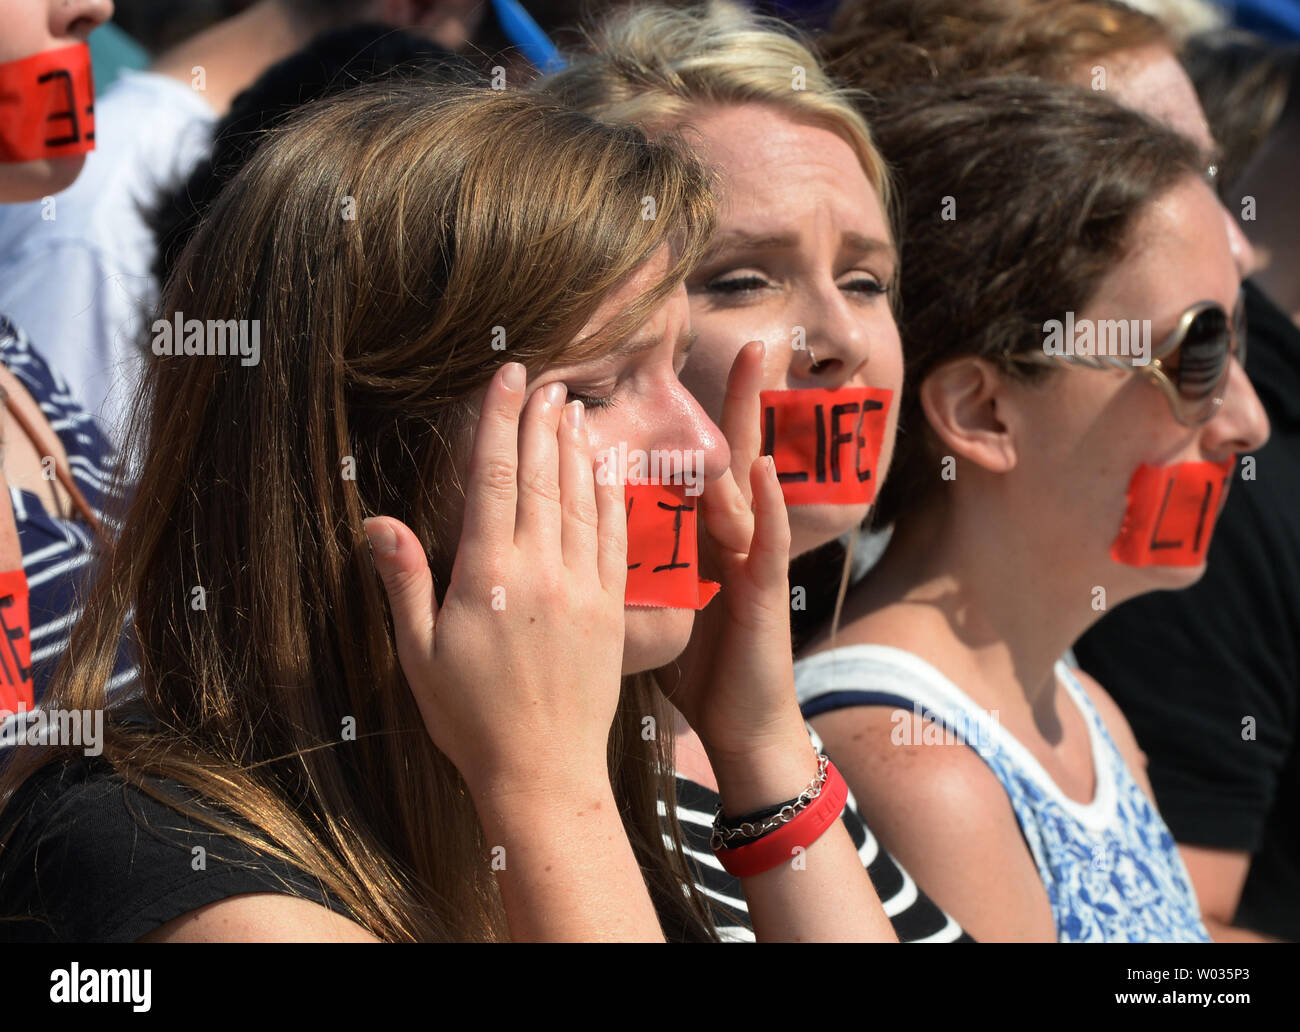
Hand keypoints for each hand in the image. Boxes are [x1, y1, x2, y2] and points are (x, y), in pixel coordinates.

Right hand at [364, 364, 627, 799]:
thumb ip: (405, 581)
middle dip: (539, 423)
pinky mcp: (611, 608)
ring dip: (576, 450)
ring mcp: (582, 587)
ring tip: (572, 410)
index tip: (506, 379)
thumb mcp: (419, 654)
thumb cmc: (471, 719)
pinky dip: (612, 495)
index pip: (494, 478)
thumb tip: (376, 521)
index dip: (499, 422)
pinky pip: (614, 537)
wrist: (543, 771)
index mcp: (489, 575)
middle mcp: (540, 570)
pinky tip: (608, 467)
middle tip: (543, 381)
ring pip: (581, 499)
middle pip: (541, 477)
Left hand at [662, 341, 806, 761]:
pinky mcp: (765, 592)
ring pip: (748, 481)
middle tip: (747, 342)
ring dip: (752, 425)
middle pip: (727, 455)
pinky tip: (765, 468)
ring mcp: (750, 559)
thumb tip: (596, 531)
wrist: (741, 725)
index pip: (691, 465)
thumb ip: (640, 562)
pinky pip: (767, 540)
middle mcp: (729, 537)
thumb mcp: (660, 608)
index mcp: (699, 538)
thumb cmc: (699, 670)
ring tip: (757, 367)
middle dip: (736, 400)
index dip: (685, 420)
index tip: (676, 371)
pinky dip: (770, 504)